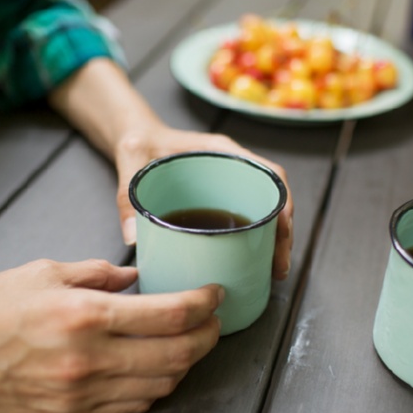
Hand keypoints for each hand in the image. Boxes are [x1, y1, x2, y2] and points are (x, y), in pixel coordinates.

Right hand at [0, 259, 221, 412]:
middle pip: (176, 355)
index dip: (203, 304)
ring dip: (186, 363)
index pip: (169, 315)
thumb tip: (134, 279)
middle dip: (207, 336)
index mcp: (84, 315)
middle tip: (213, 320)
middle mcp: (89, 359)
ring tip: (190, 342)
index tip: (214, 294)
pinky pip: (133, 405)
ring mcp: (82, 394)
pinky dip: (155, 385)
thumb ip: (98, 273)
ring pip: (160, 384)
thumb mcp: (44, 271)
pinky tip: (156, 367)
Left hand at [48, 59, 293, 279]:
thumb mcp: (132, 160)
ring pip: (263, 212)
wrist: (136, 141)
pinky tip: (251, 264)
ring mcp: (229, 186)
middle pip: (272, 198)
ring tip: (272, 272)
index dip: (282, 201)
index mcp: (222, 152)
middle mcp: (233, 168)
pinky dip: (253, 241)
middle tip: (279, 267)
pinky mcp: (218, 201)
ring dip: (273, 241)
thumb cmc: (138, 142)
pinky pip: (243, 220)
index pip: (268, 173)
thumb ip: (128, 194)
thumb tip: (134, 239)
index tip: (283, 231)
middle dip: (282, 233)